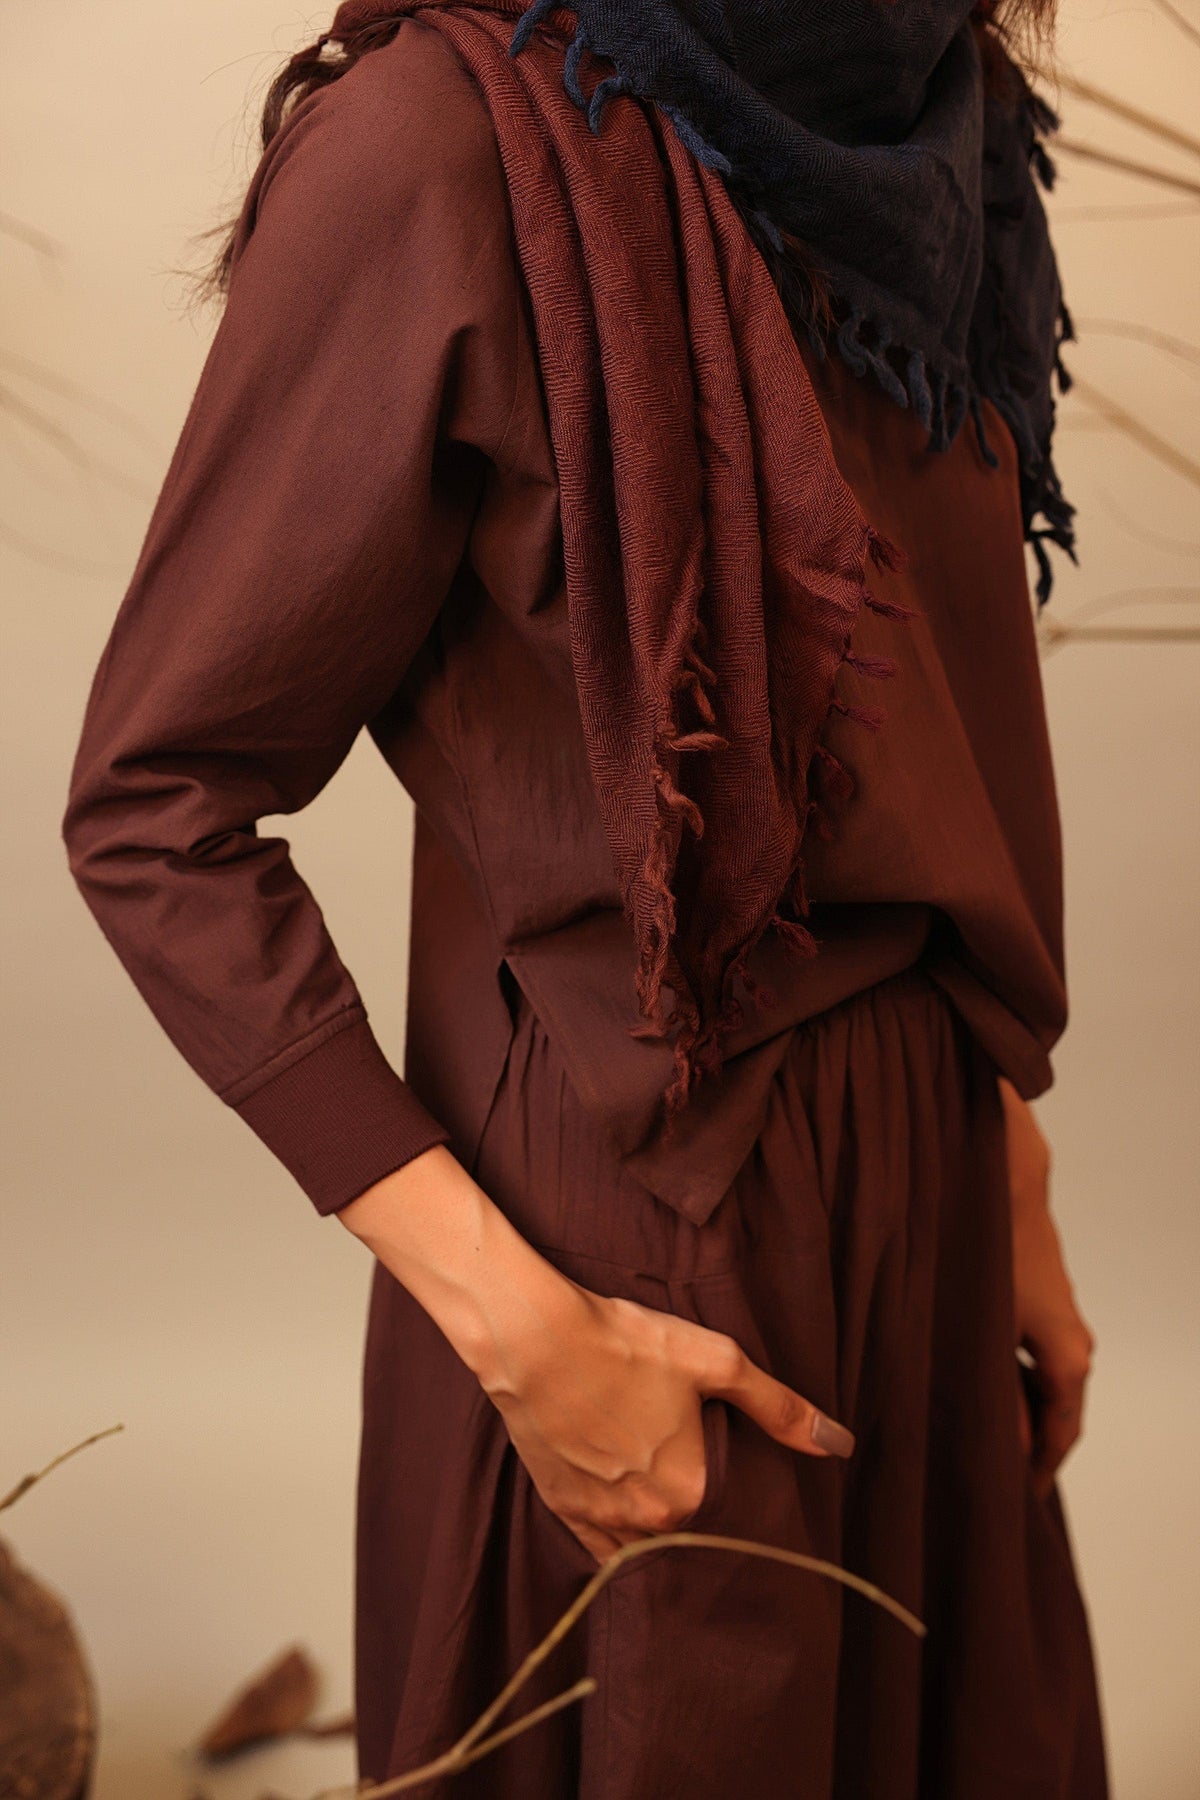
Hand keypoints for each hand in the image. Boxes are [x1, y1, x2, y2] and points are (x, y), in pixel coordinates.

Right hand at [336, 1145, 853, 1565]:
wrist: (534, 1338)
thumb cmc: (626, 1342)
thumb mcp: (714, 1361)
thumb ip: (779, 1406)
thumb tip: (841, 1444)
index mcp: (689, 1493)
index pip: (732, 1520)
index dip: (742, 1502)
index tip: (744, 1484)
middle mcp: (645, 1519)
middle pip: (687, 1538)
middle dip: (702, 1523)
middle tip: (706, 1486)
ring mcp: (598, 1517)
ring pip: (643, 1549)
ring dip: (661, 1539)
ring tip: (673, 1506)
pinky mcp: (561, 1504)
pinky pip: (599, 1549)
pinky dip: (619, 1542)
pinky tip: (631, 1526)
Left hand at [999, 1079, 1096, 1500]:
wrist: (999, 1173)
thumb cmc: (985, 1252)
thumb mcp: (982, 1339)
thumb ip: (989, 1400)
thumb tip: (998, 1452)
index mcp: (1068, 1356)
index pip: (1062, 1431)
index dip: (1038, 1470)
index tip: (1015, 1501)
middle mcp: (1067, 1336)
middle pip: (1048, 1405)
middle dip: (1018, 1439)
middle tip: (978, 1471)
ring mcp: (1049, 1310)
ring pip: (1029, 1372)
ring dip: (1003, 1400)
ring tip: (958, 1427)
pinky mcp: (1026, 1289)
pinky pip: (1017, 1344)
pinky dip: (995, 1366)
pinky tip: (952, 1367)